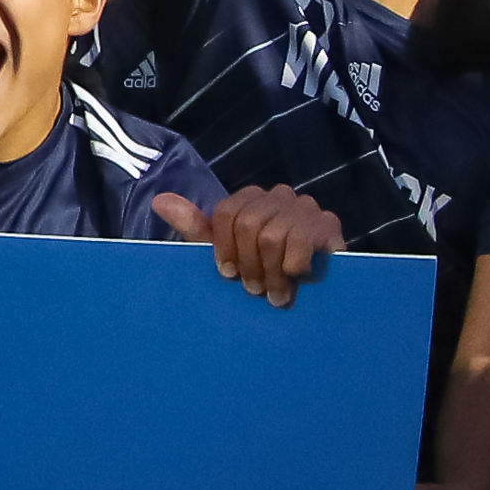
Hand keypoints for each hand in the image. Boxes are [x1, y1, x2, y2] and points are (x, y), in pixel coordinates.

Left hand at [153, 183, 341, 306]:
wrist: (318, 291)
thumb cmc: (266, 270)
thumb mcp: (227, 253)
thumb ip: (196, 228)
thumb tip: (160, 200)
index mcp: (252, 199)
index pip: (226, 213)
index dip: (224, 248)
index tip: (228, 274)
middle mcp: (279, 195)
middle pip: (248, 225)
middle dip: (248, 265)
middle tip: (254, 290)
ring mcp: (306, 207)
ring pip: (271, 237)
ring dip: (271, 274)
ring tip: (276, 294)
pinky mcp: (329, 225)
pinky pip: (300, 242)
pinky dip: (293, 269)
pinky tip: (299, 281)